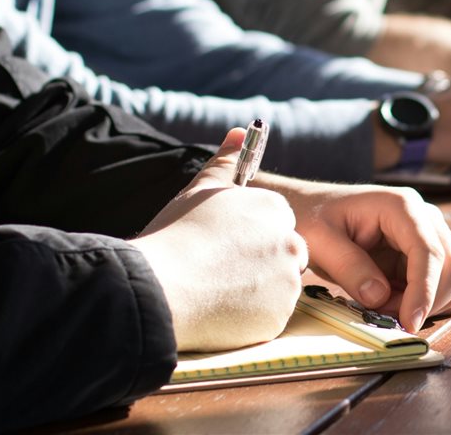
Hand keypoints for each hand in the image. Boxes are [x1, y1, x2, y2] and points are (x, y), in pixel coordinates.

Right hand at [133, 129, 307, 351]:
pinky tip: (219, 311)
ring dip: (255, 291)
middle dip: (259, 263)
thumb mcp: (200, 190)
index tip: (225, 246)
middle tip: (220, 271)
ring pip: (278, 287)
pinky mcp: (278, 318)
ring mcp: (287, 283)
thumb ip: (226, 162)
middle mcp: (290, 243)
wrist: (160, 288)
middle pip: (284, 255)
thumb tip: (239, 132)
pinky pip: (269, 317)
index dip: (249, 236)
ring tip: (215, 290)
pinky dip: (250, 317)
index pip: (276, 223)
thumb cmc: (176, 235)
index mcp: (274, 210)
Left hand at [262, 178, 450, 332]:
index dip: (424, 290)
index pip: (428, 251)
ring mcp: (427, 235)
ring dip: (424, 304)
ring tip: (382, 306)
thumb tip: (380, 297)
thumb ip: (349, 267)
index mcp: (401, 206)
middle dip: (425, 301)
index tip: (409, 322)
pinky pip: (440, 285)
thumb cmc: (312, 217)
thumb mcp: (319, 241)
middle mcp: (424, 217)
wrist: (309, 209)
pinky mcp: (422, 255)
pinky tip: (394, 304)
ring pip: (450, 279)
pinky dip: (424, 303)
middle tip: (385, 317)